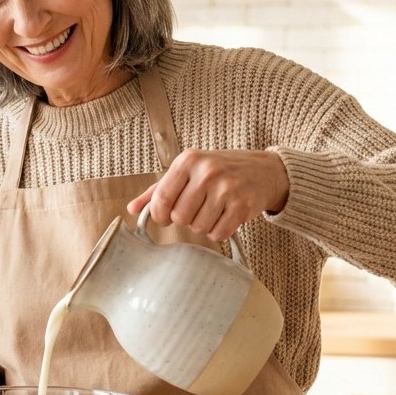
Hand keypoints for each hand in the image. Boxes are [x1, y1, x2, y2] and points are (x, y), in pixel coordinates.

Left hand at [127, 149, 288, 241]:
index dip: (160, 214)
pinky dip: (220, 231)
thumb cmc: (221, 171)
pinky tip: (226, 217)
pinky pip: (219, 233)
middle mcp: (207, 171)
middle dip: (185, 219)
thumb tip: (131, 209)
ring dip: (204, 225)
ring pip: (199, 227)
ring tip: (213, 210)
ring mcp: (227, 188)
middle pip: (180, 217)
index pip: (162, 198)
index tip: (165, 217)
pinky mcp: (242, 205)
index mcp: (188, 160)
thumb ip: (158, 190)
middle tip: (197, 209)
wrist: (264, 170)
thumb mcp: (188, 172)